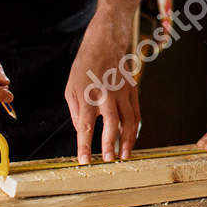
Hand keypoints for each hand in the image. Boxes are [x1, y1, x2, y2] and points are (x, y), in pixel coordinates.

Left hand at [66, 21, 139, 163]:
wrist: (104, 46)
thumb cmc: (84, 68)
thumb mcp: (70, 90)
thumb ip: (76, 113)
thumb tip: (83, 130)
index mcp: (88, 96)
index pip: (86, 127)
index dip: (85, 146)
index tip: (85, 160)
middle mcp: (107, 95)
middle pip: (112, 125)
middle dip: (111, 144)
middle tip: (109, 159)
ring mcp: (122, 93)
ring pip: (129, 120)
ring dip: (128, 139)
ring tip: (124, 154)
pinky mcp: (132, 90)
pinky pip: (136, 112)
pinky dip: (135, 127)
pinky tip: (131, 138)